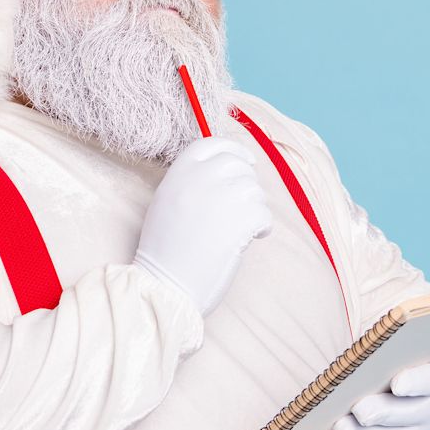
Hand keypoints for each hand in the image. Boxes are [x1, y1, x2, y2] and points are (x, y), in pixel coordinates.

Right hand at [133, 136, 272, 316]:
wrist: (165, 285)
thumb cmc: (166, 251)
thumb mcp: (167, 203)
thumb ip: (191, 182)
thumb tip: (227, 172)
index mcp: (178, 173)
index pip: (212, 144)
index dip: (233, 149)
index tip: (246, 161)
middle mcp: (200, 179)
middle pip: (238, 165)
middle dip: (246, 183)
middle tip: (243, 206)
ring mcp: (221, 197)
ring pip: (254, 189)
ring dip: (255, 207)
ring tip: (242, 228)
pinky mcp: (240, 220)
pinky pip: (264, 213)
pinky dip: (263, 226)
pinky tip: (253, 238)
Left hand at [325, 358, 429, 429]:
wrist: (408, 391)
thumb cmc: (396, 365)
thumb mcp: (399, 354)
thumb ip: (385, 356)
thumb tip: (360, 360)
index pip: (429, 380)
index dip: (413, 383)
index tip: (396, 384)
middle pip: (406, 414)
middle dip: (380, 413)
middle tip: (358, 410)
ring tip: (340, 427)